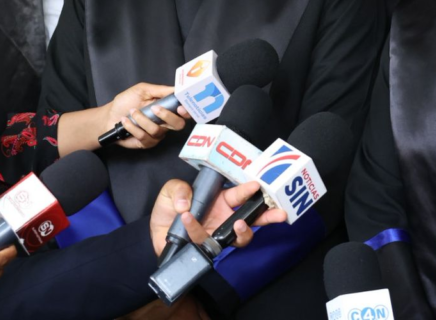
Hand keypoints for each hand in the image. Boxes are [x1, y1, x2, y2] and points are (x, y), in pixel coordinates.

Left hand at [104, 83, 188, 149]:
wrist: (109, 116)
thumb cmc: (126, 102)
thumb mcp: (142, 90)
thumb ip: (160, 90)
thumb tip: (177, 88)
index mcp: (168, 109)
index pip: (184, 112)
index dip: (187, 111)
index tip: (181, 107)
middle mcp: (165, 123)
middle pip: (178, 125)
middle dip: (168, 117)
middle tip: (155, 109)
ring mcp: (156, 134)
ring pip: (157, 130)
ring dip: (142, 120)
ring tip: (131, 112)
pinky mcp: (146, 143)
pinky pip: (144, 137)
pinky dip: (133, 127)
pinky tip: (125, 121)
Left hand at [148, 179, 287, 255]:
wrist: (154, 236)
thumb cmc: (168, 211)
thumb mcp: (171, 191)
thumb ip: (178, 189)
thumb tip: (186, 202)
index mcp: (220, 200)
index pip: (240, 194)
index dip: (249, 190)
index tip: (258, 185)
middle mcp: (224, 217)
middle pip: (252, 217)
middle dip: (268, 215)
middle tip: (280, 214)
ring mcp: (219, 234)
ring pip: (241, 237)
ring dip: (245, 232)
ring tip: (240, 225)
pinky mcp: (209, 249)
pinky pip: (210, 245)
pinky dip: (197, 231)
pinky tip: (187, 218)